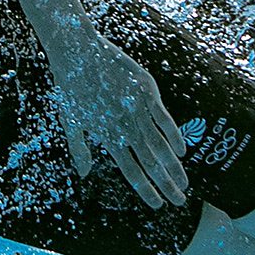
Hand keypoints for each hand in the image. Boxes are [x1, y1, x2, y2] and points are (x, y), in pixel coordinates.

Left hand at [54, 36, 189, 207]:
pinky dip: (175, 136)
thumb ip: (79, 148)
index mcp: (106, 135)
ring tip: (184, 183)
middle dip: (166, 185)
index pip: (130, 171)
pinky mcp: (147, 91)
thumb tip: (83, 174)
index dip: (146, 190)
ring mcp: (137, 108)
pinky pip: (164, 118)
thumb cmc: (70, 86)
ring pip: (161, 145)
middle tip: (180, 201)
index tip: (158, 204)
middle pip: (151, 163)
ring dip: (174, 166)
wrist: (77, 49)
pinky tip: (182, 151)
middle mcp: (124, 126)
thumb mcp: (69, 120)